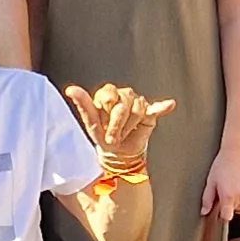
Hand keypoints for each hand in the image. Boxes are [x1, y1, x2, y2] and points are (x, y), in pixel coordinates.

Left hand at [61, 82, 176, 161]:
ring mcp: (137, 102)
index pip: (109, 94)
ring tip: (124, 133)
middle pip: (124, 104)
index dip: (108, 114)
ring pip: (137, 109)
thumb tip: (70, 88)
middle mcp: (123, 94)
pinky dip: (162, 107)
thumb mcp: (91, 122)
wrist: (118, 152)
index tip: (104, 127)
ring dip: (129, 127)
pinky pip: (157, 107)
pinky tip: (169, 104)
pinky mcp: (150, 112)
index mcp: (107, 93)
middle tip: (113, 136)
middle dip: (118, 125)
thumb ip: (82, 104)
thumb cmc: (102, 135)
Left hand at [202, 143, 239, 219]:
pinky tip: (239, 196)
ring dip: (236, 204)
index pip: (227, 216)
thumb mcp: (211, 181)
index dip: (221, 215)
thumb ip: (207, 199)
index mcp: (228, 196)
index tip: (218, 210)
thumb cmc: (224, 163)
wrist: (238, 150)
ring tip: (231, 189)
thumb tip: (205, 211)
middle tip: (223, 193)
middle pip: (234, 212)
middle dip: (227, 206)